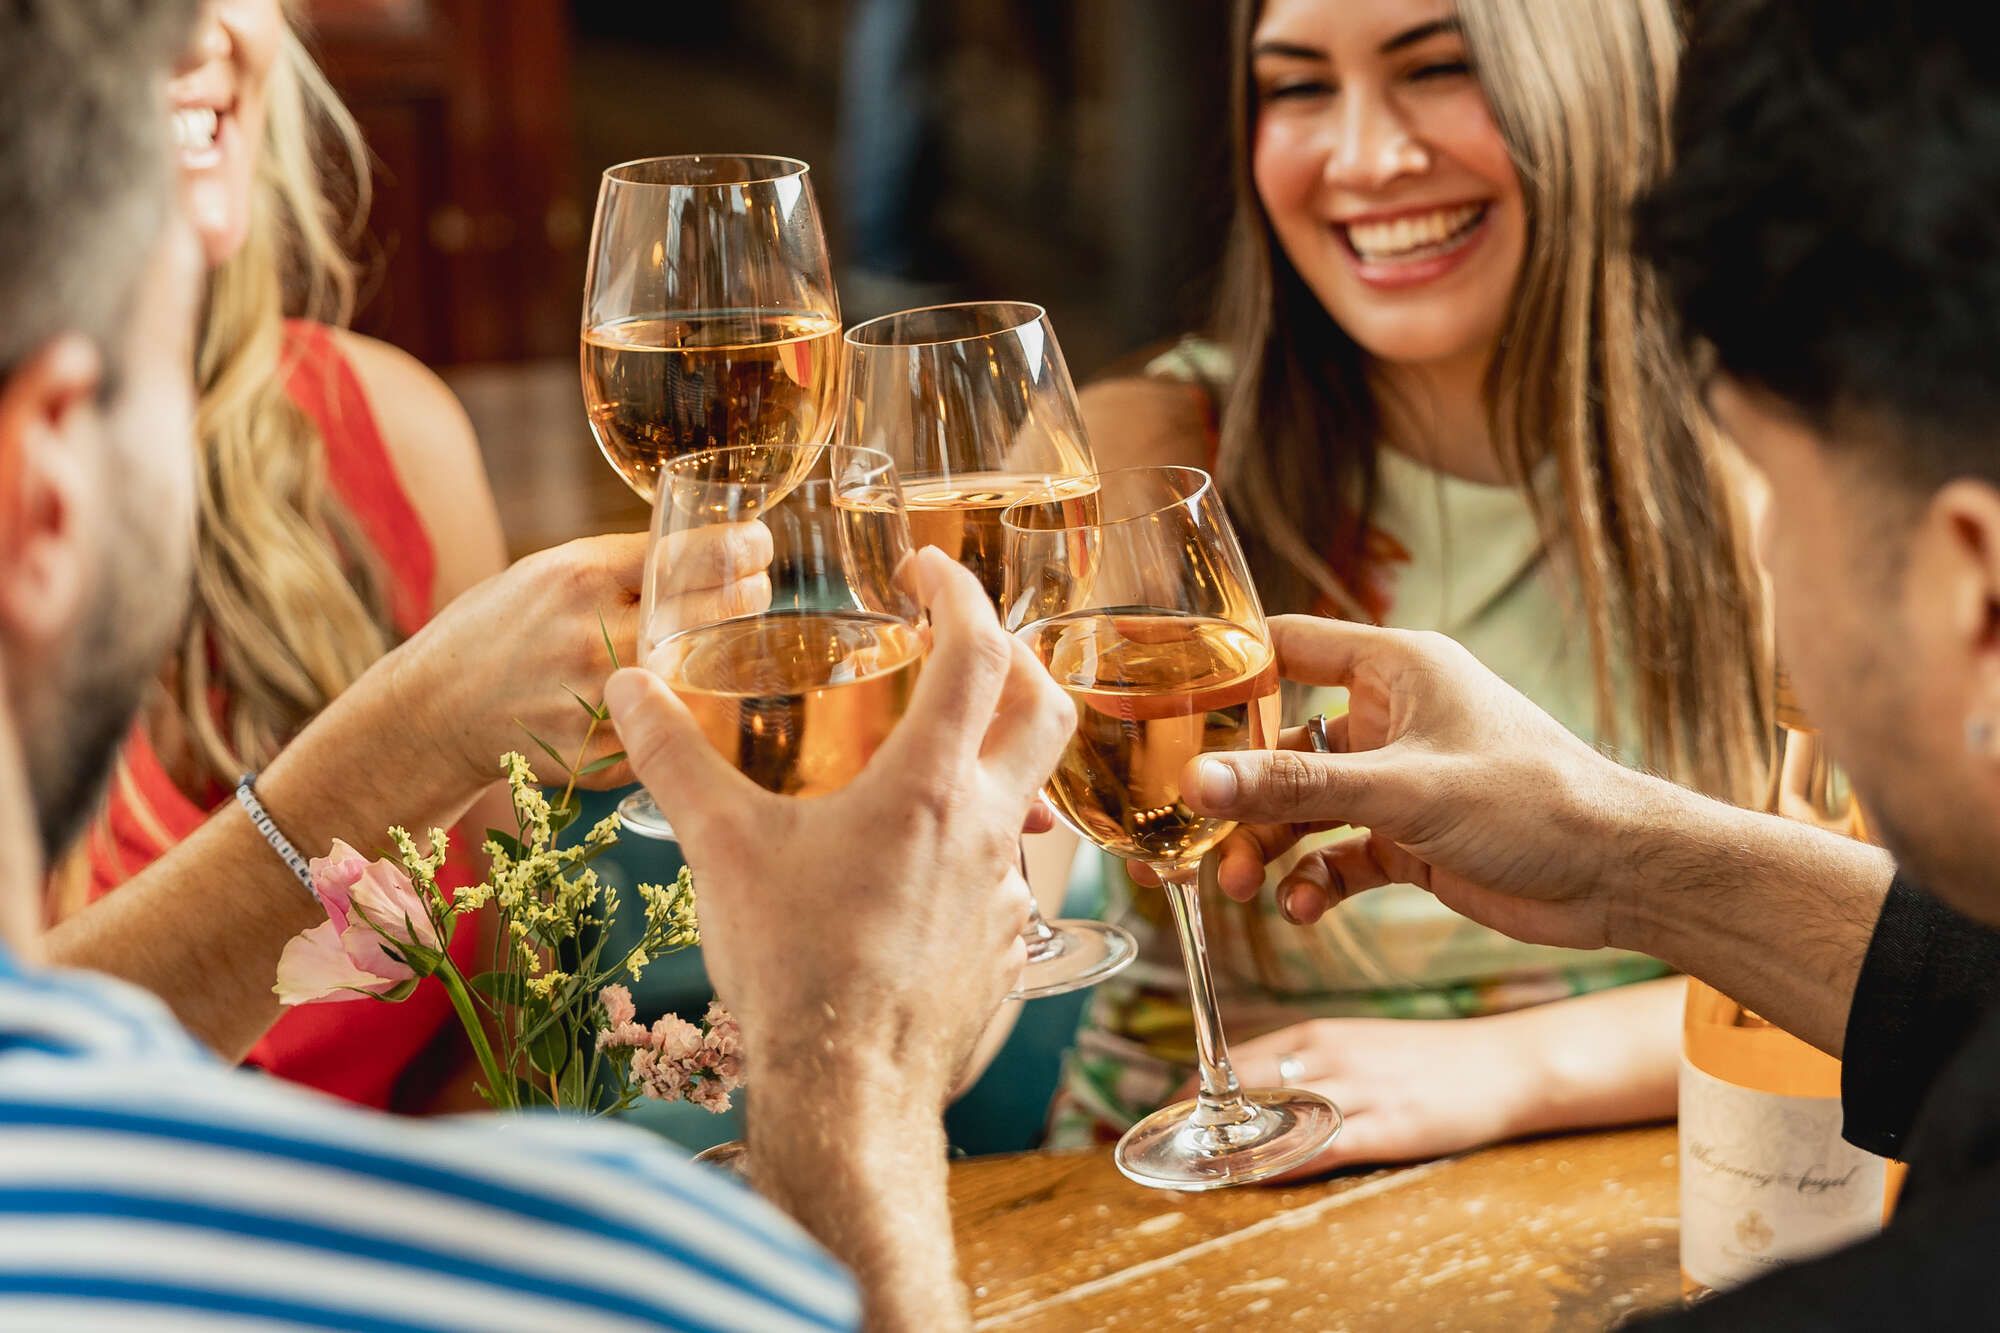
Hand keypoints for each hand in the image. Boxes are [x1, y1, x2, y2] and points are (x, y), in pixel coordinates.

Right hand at [386, 526, 769, 798]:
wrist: (436, 709)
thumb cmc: (500, 629)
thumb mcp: (548, 574)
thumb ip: (618, 566)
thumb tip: (705, 550)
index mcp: (579, 577)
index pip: (683, 555)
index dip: (736, 548)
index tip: (758, 544)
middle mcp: (592, 635)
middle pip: (703, 614)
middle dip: (746, 597)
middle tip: (759, 589)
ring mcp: (598, 699)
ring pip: (697, 678)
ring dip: (726, 659)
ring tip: (736, 642)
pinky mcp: (600, 753)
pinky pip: (669, 732)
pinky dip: (693, 715)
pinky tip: (701, 698)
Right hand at [606, 548, 1074, 1108]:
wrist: (845, 1093)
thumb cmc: (790, 966)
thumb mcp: (722, 849)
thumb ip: (673, 759)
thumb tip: (628, 690)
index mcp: (926, 785)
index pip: (978, 651)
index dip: (959, 592)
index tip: (928, 569)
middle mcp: (984, 826)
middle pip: (1044, 706)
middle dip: (1014, 657)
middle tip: (963, 644)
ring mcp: (1005, 891)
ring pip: (1030, 796)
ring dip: (994, 759)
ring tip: (930, 761)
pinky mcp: (1007, 947)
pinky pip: (1009, 874)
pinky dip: (978, 845)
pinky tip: (921, 869)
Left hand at [1177, 1015, 1537, 1175]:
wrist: (1506, 1064)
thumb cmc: (1429, 1061)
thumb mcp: (1361, 1048)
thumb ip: (1311, 1065)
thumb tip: (1258, 1092)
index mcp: (1321, 1034)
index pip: (1238, 1058)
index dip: (1197, 1089)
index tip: (1168, 1113)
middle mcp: (1332, 1056)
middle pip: (1245, 1085)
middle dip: (1203, 1118)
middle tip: (1171, 1146)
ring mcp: (1360, 1091)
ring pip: (1277, 1116)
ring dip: (1232, 1142)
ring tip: (1195, 1165)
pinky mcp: (1389, 1127)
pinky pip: (1321, 1146)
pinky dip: (1280, 1160)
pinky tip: (1253, 1173)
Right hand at [1184, 615, 1659, 951]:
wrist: (1619, 877)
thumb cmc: (1532, 802)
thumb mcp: (1401, 791)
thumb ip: (1294, 790)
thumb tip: (1197, 783)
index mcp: (1395, 668)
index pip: (1287, 645)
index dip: (1226, 671)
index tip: (1166, 706)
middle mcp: (1391, 716)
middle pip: (1280, 742)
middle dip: (1238, 793)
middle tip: (1197, 833)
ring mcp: (1398, 780)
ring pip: (1303, 806)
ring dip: (1267, 845)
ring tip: (1244, 887)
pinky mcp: (1410, 838)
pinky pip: (1337, 853)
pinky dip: (1313, 879)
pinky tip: (1301, 909)